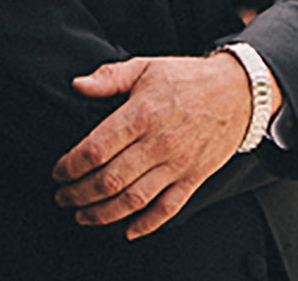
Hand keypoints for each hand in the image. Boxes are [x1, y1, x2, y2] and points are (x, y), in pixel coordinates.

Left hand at [51, 53, 254, 238]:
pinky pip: (167, 209)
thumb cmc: (189, 78)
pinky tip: (127, 229)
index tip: (58, 172)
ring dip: (102, 213)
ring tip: (82, 215)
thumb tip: (77, 85)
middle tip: (63, 196)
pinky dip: (145, 224)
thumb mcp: (146, 66)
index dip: (70, 166)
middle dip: (78, 194)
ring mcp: (177, 164)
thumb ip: (109, 77)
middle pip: (109, 180)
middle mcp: (158, 143)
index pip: (95, 150)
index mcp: (142, 114)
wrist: (239, 92)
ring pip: (133, 199)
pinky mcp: (193, 178)